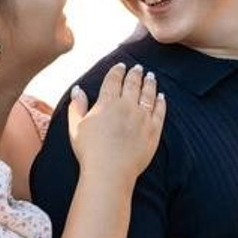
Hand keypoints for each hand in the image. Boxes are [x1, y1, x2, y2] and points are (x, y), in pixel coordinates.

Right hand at [67, 63, 166, 180]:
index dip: (118, 71)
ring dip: (150, 83)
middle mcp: (127, 106)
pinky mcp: (154, 129)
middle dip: (135, 73)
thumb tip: (78, 89)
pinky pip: (160, 111)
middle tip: (138, 67)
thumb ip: (77, 106)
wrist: (110, 171)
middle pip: (133, 84)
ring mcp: (142, 117)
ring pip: (148, 94)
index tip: (121, 65)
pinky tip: (161, 96)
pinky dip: (161, 101)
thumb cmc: (89, 151)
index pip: (114, 80)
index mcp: (107, 103)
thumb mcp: (75, 127)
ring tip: (151, 76)